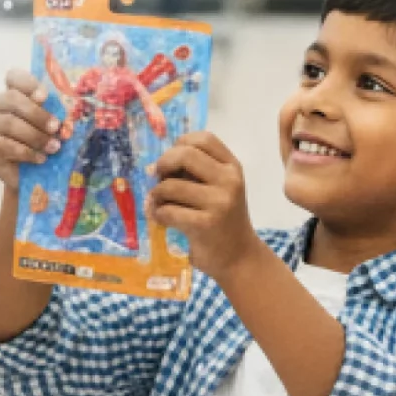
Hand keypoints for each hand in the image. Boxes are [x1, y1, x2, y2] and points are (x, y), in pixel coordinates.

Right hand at [0, 71, 56, 190]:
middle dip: (37, 113)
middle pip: (11, 98)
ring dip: (35, 135)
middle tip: (56, 127)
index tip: (44, 97)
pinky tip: (40, 158)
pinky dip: (26, 152)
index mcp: (14, 94)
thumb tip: (65, 109)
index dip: (28, 83)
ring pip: (8, 122)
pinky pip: (4, 144)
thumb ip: (54, 112)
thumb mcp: (53, 126)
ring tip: (53, 147)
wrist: (33, 177)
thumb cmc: (44, 144)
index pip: (13, 77)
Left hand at [149, 132, 264, 278]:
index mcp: (232, 167)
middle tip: (158, 179)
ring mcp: (219, 202)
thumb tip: (156, 165)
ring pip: (171, 186)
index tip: (173, 162)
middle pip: (185, 154)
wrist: (239, 257)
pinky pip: (168, 211)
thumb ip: (196, 172)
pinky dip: (158, 214)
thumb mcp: (219, 189)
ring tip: (159, 204)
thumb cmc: (223, 220)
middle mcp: (230, 180)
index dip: (180, 144)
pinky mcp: (205, 225)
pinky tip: (162, 219)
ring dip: (157, 195)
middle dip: (163, 164)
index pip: (203, 138)